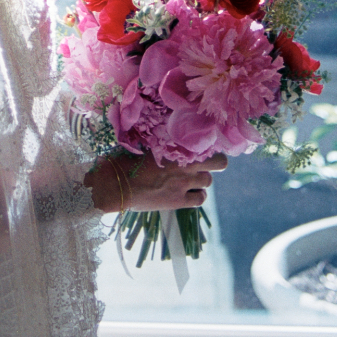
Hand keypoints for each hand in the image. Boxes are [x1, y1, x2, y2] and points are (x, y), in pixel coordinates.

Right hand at [86, 153, 227, 213]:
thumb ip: (161, 141)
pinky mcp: (178, 201)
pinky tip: (187, 192)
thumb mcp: (144, 144)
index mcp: (176, 146)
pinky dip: (197, 195)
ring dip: (201, 179)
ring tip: (189, 178)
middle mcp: (185, 164)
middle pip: (219, 163)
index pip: (207, 142)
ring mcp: (184, 184)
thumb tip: (166, 135)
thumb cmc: (126, 159)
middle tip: (205, 163)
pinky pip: (200, 199)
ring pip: (208, 181)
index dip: (209, 144)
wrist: (117, 185)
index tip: (205, 145)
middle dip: (215, 162)